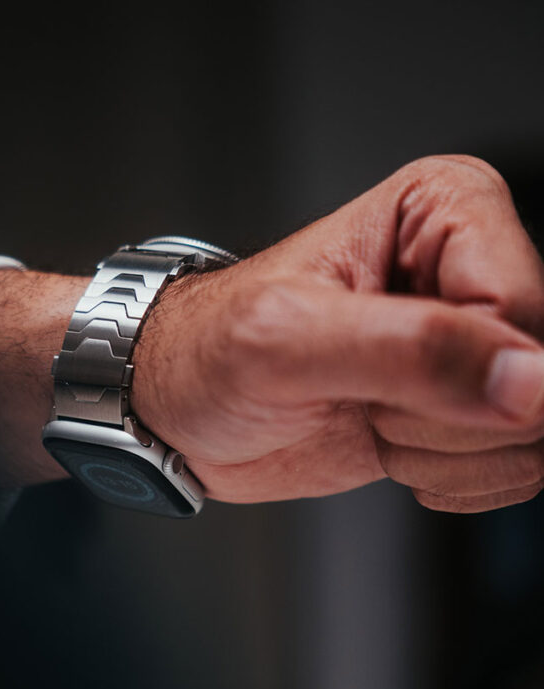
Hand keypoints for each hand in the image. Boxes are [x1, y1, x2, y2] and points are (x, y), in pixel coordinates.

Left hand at [132, 156, 543, 510]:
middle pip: (536, 382)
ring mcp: (477, 349)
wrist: (181, 408)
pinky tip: (386, 441)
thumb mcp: (287, 340)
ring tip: (366, 411)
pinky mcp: (470, 410)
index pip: (524, 311)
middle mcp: (474, 272)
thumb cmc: (209, 351)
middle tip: (363, 395)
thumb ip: (411, 352)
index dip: (456, 371)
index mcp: (448, 211)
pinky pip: (513, 471)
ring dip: (436, 451)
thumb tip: (528, 382)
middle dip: (441, 417)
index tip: (378, 380)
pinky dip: (442, 477)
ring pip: (529, 437)